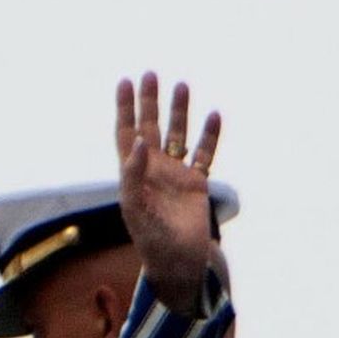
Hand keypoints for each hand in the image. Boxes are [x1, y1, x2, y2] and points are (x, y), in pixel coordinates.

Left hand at [115, 72, 221, 314]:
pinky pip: (204, 154)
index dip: (124, 109)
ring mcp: (176, 175)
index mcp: (134, 175)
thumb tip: (138, 141)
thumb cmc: (152, 242)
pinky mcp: (197, 184)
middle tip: (150, 74)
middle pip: (150, 128)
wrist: (179, 263)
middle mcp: (154, 171)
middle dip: (149, 102)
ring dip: (179, 112)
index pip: (127, 135)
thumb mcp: (136, 209)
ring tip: (182, 85)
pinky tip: (213, 116)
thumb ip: (133, 175)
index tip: (125, 82)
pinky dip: (209, 136)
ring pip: (178, 136)